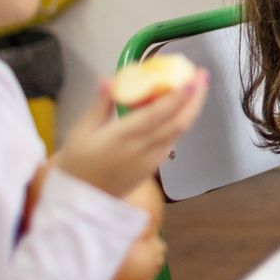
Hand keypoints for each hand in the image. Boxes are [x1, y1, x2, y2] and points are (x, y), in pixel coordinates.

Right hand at [53, 73, 207, 198]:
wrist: (81, 204)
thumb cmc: (77, 164)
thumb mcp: (81, 132)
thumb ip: (100, 106)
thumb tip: (110, 80)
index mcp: (123, 137)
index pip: (158, 114)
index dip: (178, 97)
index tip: (192, 79)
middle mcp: (143, 148)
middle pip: (178, 122)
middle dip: (195, 99)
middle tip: (203, 75)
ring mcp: (152, 160)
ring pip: (179, 132)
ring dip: (191, 109)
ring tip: (196, 87)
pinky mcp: (154, 167)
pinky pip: (172, 140)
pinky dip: (179, 121)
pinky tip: (179, 109)